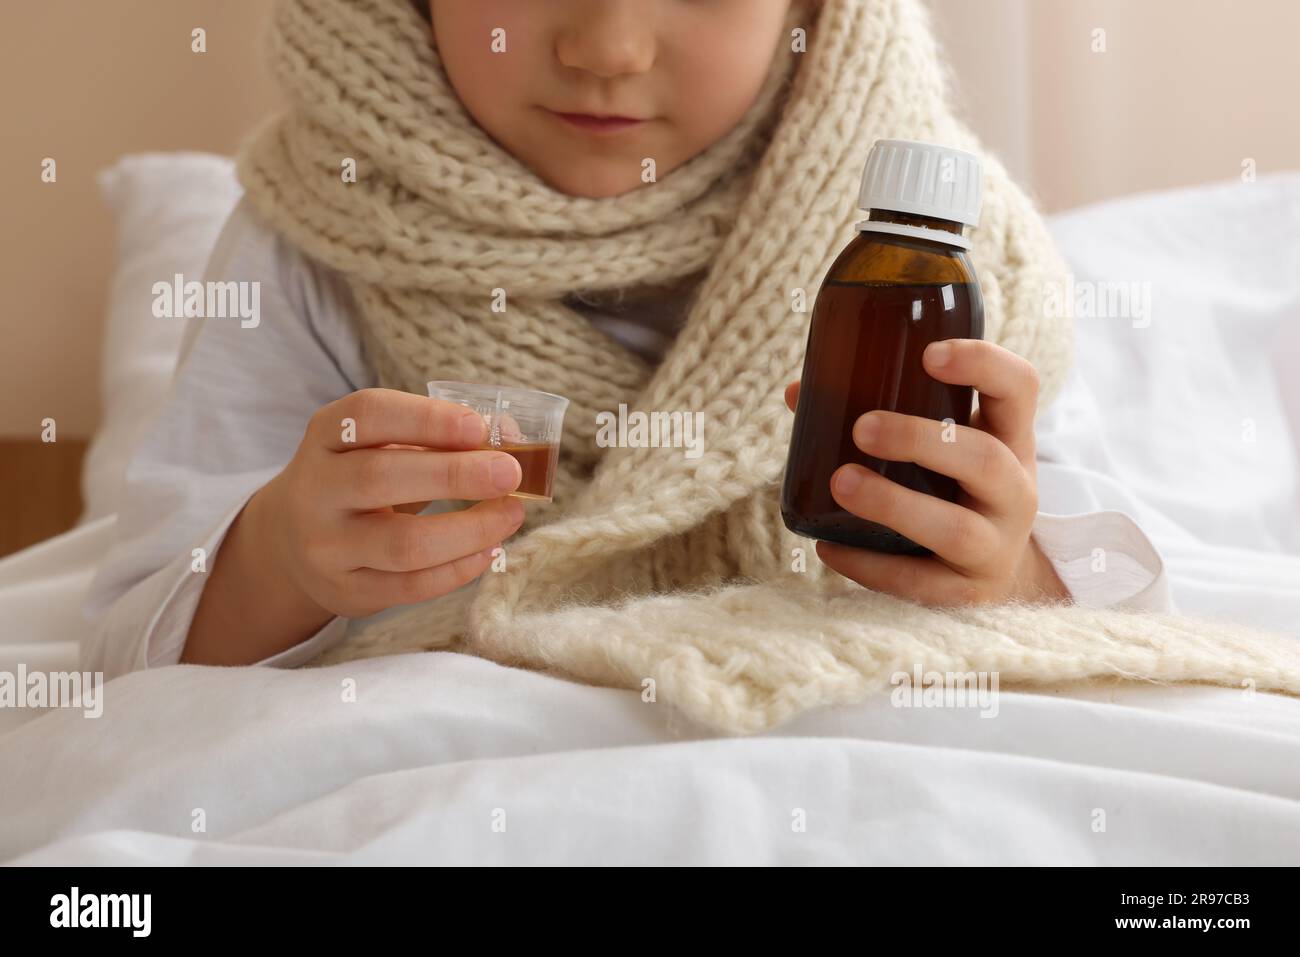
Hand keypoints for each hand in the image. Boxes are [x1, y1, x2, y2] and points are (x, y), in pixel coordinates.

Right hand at [261, 388, 527, 618]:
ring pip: (403, 543)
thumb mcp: (380, 445)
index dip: (426, 418)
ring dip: (470, 529)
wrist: (294, 540)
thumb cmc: (358, 478)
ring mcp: (326, 546)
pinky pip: (412, 587)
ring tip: (511, 514)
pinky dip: (459, 569)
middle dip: (455, 475)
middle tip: (510, 473)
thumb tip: (511, 434)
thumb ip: (439, 435)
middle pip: (380, 478)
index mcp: (326, 436)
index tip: (478, 427)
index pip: (368, 415)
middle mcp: (316, 490)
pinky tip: (489, 549)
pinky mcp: (346, 591)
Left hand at [783, 339, 1069, 606]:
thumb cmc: (952, 492)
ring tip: (840, 482)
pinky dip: (868, 565)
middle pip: (985, 459)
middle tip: (861, 428)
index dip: (983, 363)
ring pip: (955, 528)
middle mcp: (1015, 492)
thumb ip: (882, 413)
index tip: (928, 354)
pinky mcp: (966, 595)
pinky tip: (828, 548)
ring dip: (893, 504)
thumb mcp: (941, 449)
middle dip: (920, 440)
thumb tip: (798, 393)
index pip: (1020, 388)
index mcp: (1010, 440)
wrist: (992, 577)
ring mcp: (996, 548)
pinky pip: (918, 583)